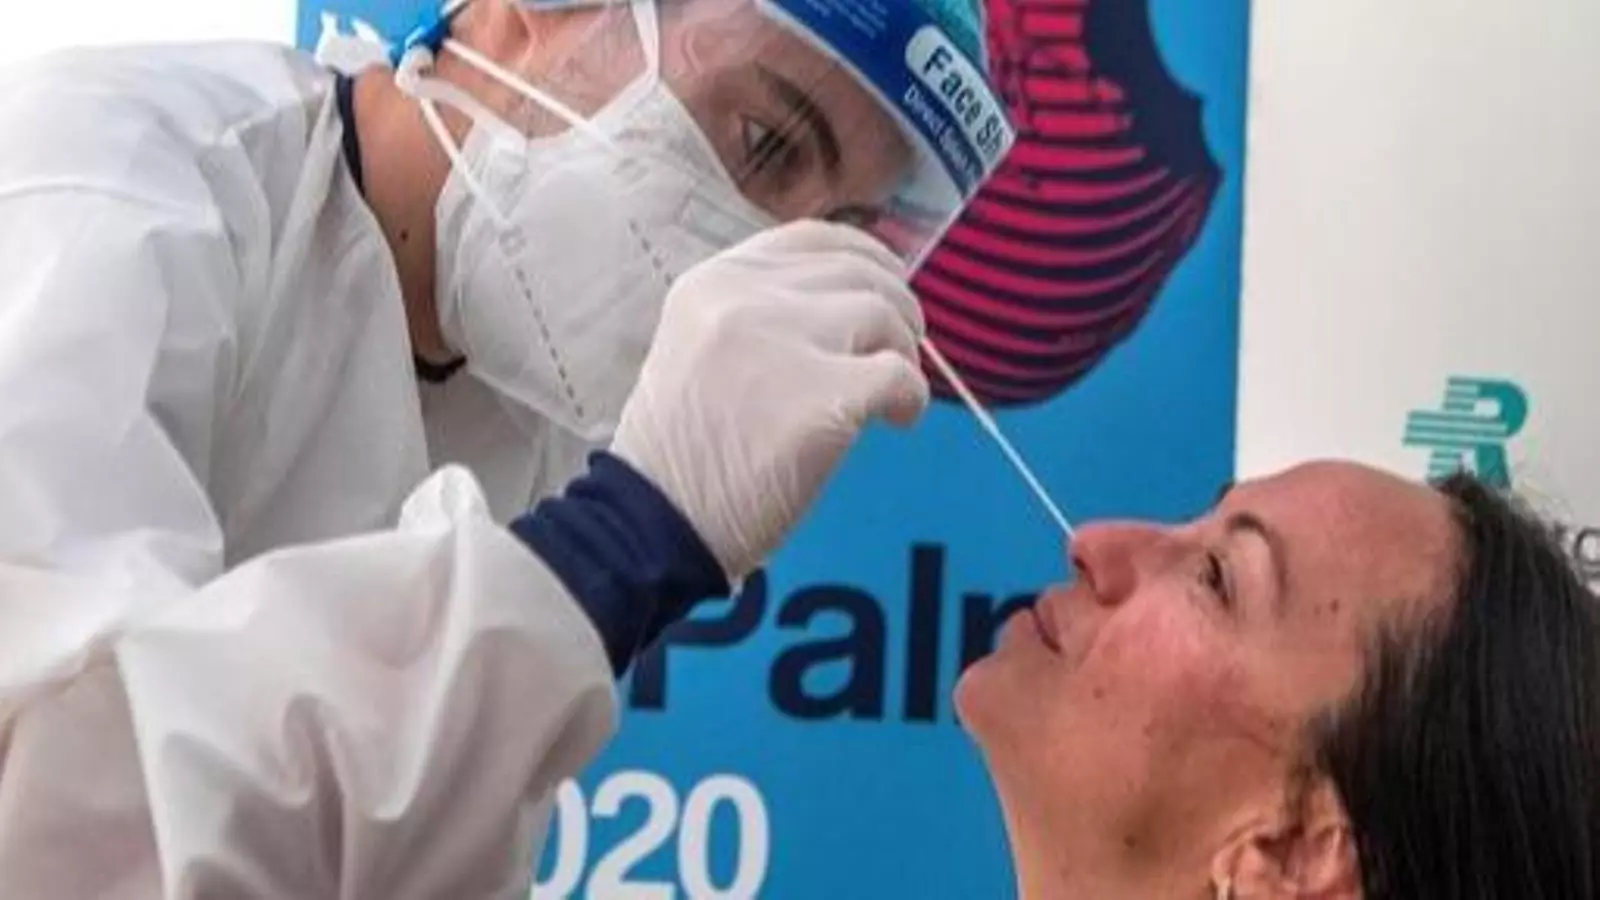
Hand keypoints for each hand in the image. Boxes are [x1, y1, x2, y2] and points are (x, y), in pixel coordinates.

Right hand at [610, 221, 929, 581]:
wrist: (656, 521)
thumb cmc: (683, 450)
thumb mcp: (701, 347)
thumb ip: (763, 314)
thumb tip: (850, 303)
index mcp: (714, 281)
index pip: (812, 237)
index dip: (864, 256)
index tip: (884, 284)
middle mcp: (747, 298)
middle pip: (858, 273)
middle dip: (896, 307)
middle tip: (902, 348)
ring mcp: (785, 344)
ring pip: (884, 315)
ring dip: (903, 353)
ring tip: (890, 395)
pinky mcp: (823, 398)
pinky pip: (899, 375)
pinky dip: (911, 398)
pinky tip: (896, 420)